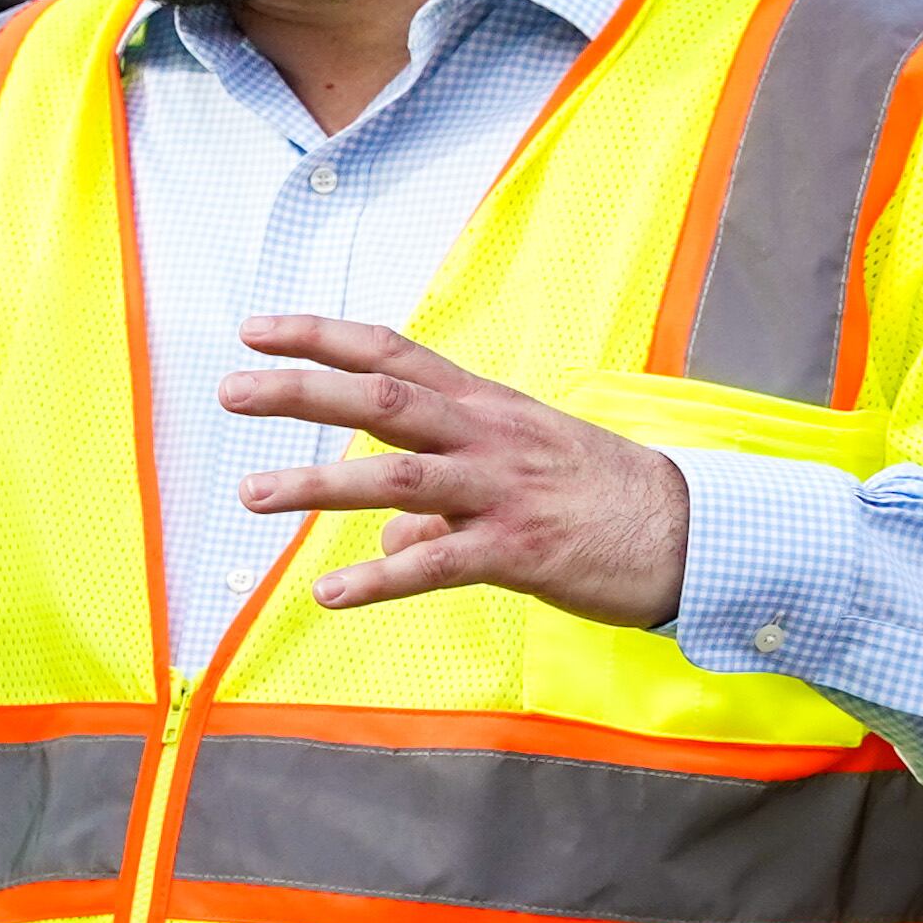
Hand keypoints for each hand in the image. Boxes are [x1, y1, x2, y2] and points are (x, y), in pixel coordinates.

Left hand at [221, 316, 688, 627]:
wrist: (694, 533)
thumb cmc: (601, 498)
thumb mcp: (516, 477)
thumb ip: (442, 502)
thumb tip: (390, 541)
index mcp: (483, 405)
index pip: (391, 353)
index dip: (321, 337)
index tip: (255, 329)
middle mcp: (486, 435)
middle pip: (382, 400)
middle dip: (301, 392)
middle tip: (228, 391)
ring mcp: (502, 490)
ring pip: (398, 477)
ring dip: (318, 484)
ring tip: (251, 494)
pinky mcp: (521, 550)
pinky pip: (439, 563)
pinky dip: (381, 578)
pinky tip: (331, 593)